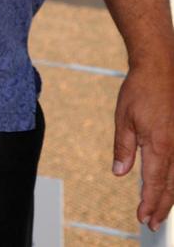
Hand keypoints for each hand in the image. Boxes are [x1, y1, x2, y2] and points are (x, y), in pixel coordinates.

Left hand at [112, 60, 173, 233]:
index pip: (155, 183)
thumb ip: (124, 148)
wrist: (160, 65)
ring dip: (171, 196)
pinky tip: (171, 183)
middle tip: (151, 223)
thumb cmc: (140, 89)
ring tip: (161, 210)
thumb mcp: (124, 118)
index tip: (143, 218)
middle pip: (171, 186)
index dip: (149, 203)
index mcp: (159, 145)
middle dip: (161, 207)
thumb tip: (119, 173)